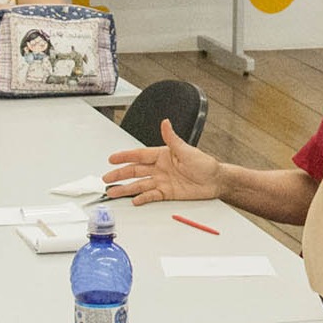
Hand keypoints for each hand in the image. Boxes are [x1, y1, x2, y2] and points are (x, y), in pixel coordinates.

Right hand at [103, 119, 222, 203]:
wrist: (215, 181)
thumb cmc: (205, 164)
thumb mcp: (187, 150)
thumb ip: (172, 139)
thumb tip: (165, 123)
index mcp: (163, 155)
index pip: (139, 155)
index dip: (125, 157)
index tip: (112, 159)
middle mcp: (160, 168)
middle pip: (135, 171)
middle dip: (120, 175)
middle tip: (107, 178)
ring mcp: (162, 181)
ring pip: (140, 185)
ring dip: (126, 188)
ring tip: (113, 192)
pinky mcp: (167, 193)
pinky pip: (151, 195)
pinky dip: (142, 198)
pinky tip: (133, 200)